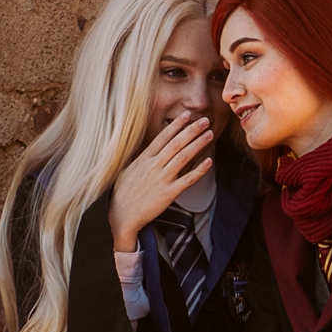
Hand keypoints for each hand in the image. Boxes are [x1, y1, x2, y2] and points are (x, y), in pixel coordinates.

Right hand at [109, 113, 214, 250]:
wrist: (122, 215)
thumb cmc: (122, 193)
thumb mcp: (125, 170)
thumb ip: (136, 157)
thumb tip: (142, 146)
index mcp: (144, 159)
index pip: (162, 137)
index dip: (176, 125)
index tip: (187, 115)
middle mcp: (154, 166)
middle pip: (176, 144)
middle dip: (191, 130)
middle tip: (205, 120)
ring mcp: (162, 179)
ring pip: (183, 157)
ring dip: (197, 144)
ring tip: (209, 134)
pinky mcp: (168, 193)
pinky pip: (187, 180)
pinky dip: (199, 171)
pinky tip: (209, 162)